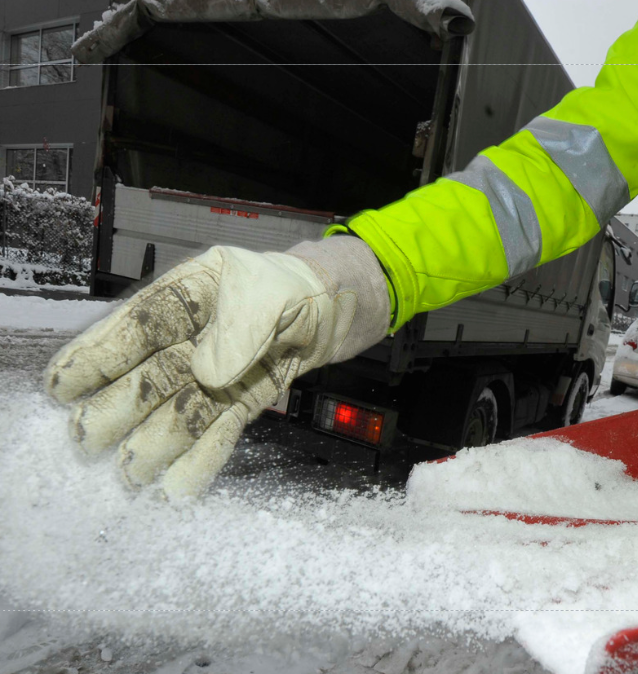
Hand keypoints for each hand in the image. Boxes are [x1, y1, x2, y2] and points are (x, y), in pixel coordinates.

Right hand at [45, 238, 388, 499]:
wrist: (330, 308)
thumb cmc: (292, 286)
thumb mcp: (268, 289)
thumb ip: (240, 327)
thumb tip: (208, 372)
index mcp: (190, 296)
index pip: (137, 326)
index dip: (99, 354)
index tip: (63, 385)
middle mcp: (194, 339)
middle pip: (149, 376)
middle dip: (118, 408)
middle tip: (87, 439)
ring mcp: (216, 373)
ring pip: (180, 410)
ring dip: (154, 443)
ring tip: (130, 474)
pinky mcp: (241, 400)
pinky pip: (218, 429)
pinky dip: (201, 458)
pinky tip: (178, 487)